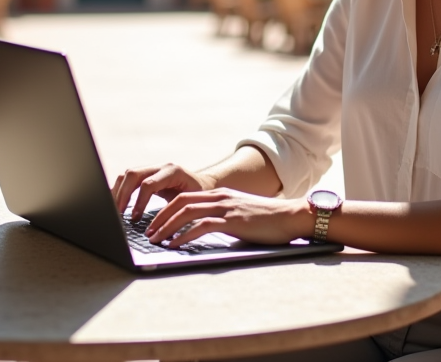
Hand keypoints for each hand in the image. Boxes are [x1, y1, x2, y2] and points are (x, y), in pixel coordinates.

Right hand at [112, 163, 214, 219]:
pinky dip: (120, 190)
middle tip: (118, 214)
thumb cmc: (200, 196)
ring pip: (128, 174)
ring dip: (118, 192)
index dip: (139, 201)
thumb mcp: (190, 203)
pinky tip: (116, 203)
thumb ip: (176, 212)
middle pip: (133, 174)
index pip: (148, 184)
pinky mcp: (147, 174)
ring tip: (115, 210)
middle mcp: (160, 166)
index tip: (134, 218)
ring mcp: (152, 168)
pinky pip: (128, 178)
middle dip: (123, 194)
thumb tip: (161, 231)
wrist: (205, 184)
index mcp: (172, 172)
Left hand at [144, 188, 313, 246]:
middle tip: (147, 232)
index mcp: (220, 195)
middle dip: (160, 217)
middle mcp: (220, 198)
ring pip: (187, 212)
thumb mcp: (240, 216)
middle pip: (180, 202)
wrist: (292, 217)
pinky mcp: (233, 221)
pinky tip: (175, 245)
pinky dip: (184, 235)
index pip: (184, 198)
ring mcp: (226, 208)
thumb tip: (203, 232)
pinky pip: (202, 226)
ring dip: (167, 226)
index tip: (153, 223)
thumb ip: (222, 220)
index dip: (165, 209)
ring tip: (155, 239)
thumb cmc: (268, 222)